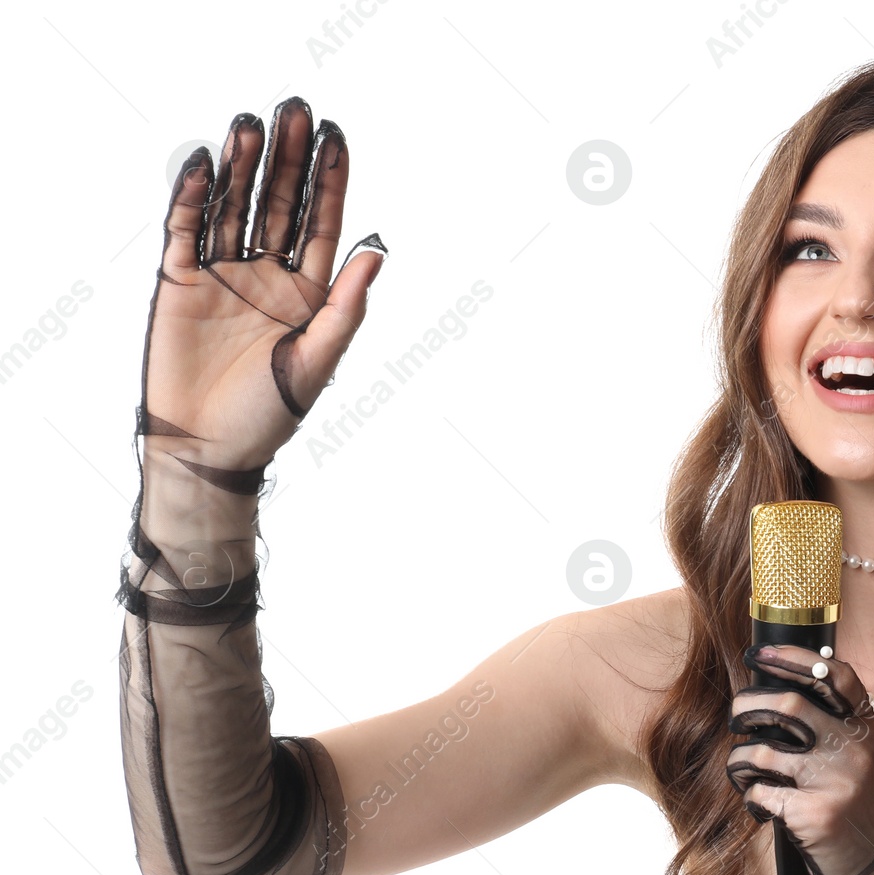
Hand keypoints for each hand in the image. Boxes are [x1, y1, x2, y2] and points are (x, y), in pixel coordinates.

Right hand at [141, 98, 384, 470]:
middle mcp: (267, 276)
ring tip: (251, 123)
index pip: (321, 225)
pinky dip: (193, 196)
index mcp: (308, 295)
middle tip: (294, 109)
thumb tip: (376, 253)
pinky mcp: (180, 282)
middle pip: (279, 204)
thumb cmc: (270, 416)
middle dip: (288, 159)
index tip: (336, 136)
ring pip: (233, 207)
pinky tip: (204, 163)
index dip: (329, 181)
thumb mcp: (317, 362)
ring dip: (241, 166)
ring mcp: (222, 275)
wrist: (209, 449)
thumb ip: (345, 308)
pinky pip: (187, 229)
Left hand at [725, 642, 873, 874]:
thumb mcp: (853, 754)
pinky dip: (749, 796)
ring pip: (761, 751)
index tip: (759, 653)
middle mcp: (854, 748)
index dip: (793, 657)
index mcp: (864, 726)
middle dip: (746, 706)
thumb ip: (826, 721)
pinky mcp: (814, 813)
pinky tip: (760, 805)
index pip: (833, 675)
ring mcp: (835, 781)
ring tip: (744, 770)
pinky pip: (758, 792)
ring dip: (738, 760)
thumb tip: (770, 682)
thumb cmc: (850, 800)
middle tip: (737, 717)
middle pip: (788, 706)